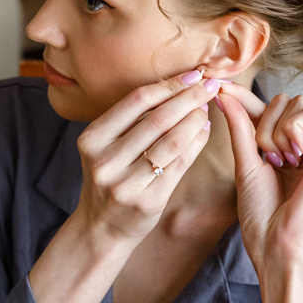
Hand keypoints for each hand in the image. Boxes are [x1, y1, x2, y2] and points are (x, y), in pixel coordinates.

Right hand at [71, 69, 222, 245]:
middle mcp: (105, 161)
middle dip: (189, 98)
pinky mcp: (148, 201)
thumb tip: (178, 86)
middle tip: (211, 85)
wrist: (101, 228)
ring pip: (172, 141)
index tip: (193, 75)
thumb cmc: (110, 178)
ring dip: (196, 120)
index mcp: (92, 140)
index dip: (168, 85)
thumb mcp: (105, 147)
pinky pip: (180, 164)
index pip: (136, 101)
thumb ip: (130, 120)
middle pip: (157, 119)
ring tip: (207, 109)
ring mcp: (126, 183)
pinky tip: (204, 131)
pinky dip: (196, 144)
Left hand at [214, 84, 302, 284]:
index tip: (219, 87)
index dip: (242, 96)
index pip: (263, 110)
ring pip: (297, 102)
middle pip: (282, 100)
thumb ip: (239, 128)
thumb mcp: (244, 164)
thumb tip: (224, 94)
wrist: (278, 245)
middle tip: (264, 155)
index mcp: (280, 149)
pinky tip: (292, 156)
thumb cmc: (261, 215)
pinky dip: (294, 129)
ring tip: (277, 160)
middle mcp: (301, 145)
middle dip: (263, 120)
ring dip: (277, 128)